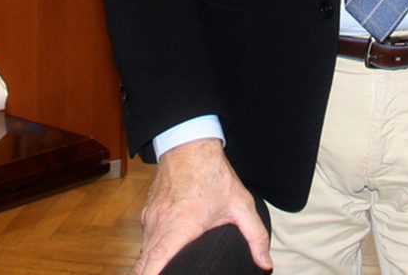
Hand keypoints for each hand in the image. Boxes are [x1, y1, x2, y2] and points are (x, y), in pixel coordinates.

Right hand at [135, 139, 270, 274]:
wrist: (189, 145)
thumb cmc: (213, 174)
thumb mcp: (241, 205)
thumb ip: (256, 236)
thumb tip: (264, 263)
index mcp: (182, 224)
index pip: (157, 257)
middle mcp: (161, 222)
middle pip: (143, 261)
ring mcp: (151, 217)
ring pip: (143, 251)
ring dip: (147, 265)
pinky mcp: (147, 212)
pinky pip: (145, 238)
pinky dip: (149, 251)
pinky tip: (159, 258)